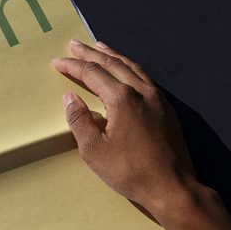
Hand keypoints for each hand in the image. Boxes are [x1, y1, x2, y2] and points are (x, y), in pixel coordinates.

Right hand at [52, 40, 198, 219]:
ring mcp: (158, 98)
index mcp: (122, 98)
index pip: (93, 74)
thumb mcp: (94, 150)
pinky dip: (129, 67)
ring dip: (113, 55)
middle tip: (75, 43)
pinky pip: (144, 77)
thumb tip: (70, 97)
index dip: (73, 66)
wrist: (172, 186)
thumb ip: (79, 120)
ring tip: (100, 47)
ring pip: (132, 67)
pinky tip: (125, 70)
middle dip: (91, 53)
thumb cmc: (130, 171)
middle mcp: (141, 91)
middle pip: (113, 64)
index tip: (57, 61)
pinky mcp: (166, 108)